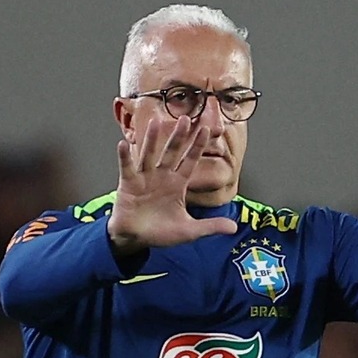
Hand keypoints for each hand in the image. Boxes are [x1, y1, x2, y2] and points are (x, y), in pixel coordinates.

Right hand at [107, 116, 237, 254]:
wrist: (136, 239)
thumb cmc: (160, 233)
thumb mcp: (189, 230)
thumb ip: (210, 226)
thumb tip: (234, 227)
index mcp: (177, 185)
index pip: (190, 162)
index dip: (197, 147)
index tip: (206, 130)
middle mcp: (162, 177)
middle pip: (171, 153)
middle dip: (179, 137)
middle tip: (185, 118)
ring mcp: (144, 178)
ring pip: (149, 155)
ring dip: (151, 139)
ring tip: (154, 122)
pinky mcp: (128, 184)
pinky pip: (127, 168)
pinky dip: (124, 157)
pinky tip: (123, 144)